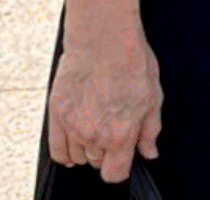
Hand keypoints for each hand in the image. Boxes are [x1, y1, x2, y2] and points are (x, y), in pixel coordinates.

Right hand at [48, 23, 161, 183]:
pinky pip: (57, 150)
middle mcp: (94, 135)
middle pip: (97, 162)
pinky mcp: (56, 114)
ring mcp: (72, 126)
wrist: (103, 36)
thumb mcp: (153, 95)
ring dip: (87, 146)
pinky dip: (66, 149)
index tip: (123, 154)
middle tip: (112, 123)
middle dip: (106, 149)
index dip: (121, 166)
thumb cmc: (131, 60)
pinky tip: (75, 136)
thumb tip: (148, 153)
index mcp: (120, 133)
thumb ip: (150, 130)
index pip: (115, 174)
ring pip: (79, 156)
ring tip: (95, 120)